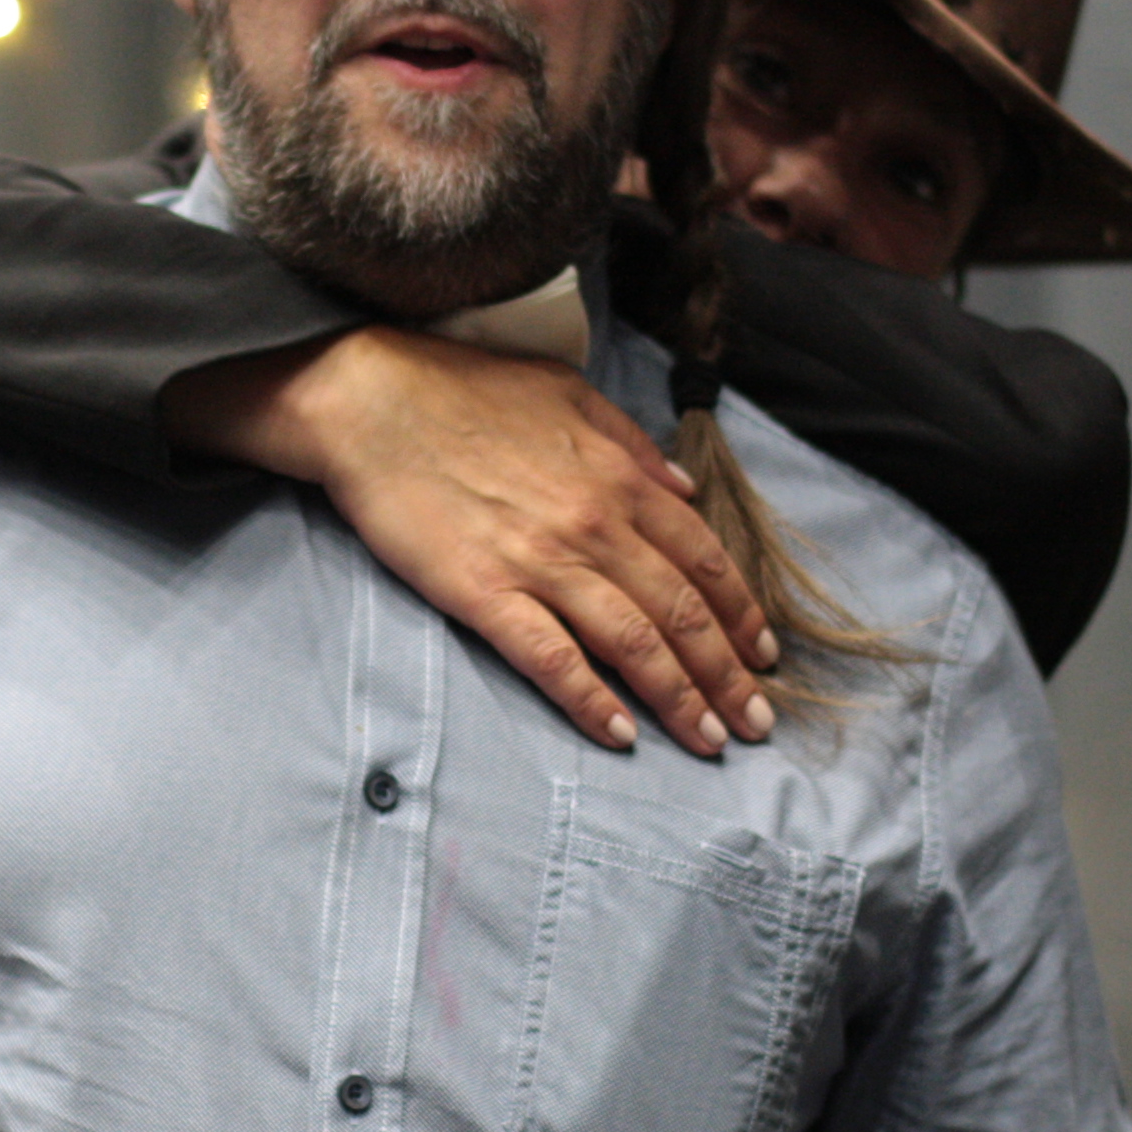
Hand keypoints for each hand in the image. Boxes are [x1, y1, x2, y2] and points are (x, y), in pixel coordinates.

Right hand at [168, 327, 774, 755]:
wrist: (369, 400)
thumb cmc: (463, 390)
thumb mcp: (567, 392)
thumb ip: (632, 445)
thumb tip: (683, 488)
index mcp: (618, 478)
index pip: (703, 560)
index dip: (741, 614)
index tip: (761, 654)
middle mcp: (594, 525)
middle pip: (682, 613)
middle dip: (727, 675)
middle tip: (755, 722)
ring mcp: (539, 562)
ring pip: (634, 644)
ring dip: (680, 699)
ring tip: (708, 741)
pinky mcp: (483, 593)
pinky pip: (551, 659)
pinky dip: (591, 701)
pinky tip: (620, 735)